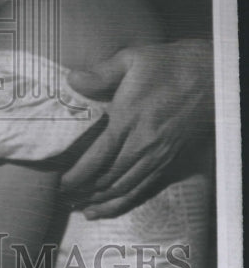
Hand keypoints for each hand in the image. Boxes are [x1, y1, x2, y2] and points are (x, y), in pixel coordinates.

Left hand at [63, 39, 213, 218]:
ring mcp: (157, 155)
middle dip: (82, 190)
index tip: (59, 181)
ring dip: (100, 200)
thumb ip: (101, 73)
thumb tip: (72, 80)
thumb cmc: (167, 66)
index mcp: (129, 118)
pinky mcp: (169, 161)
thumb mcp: (132, 59)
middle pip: (108, 178)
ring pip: (124, 188)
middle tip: (61, 194)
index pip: (97, 156)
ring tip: (78, 205)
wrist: (209, 77)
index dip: (77, 174)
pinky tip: (106, 208)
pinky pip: (143, 189)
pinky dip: (122, 203)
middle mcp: (143, 143)